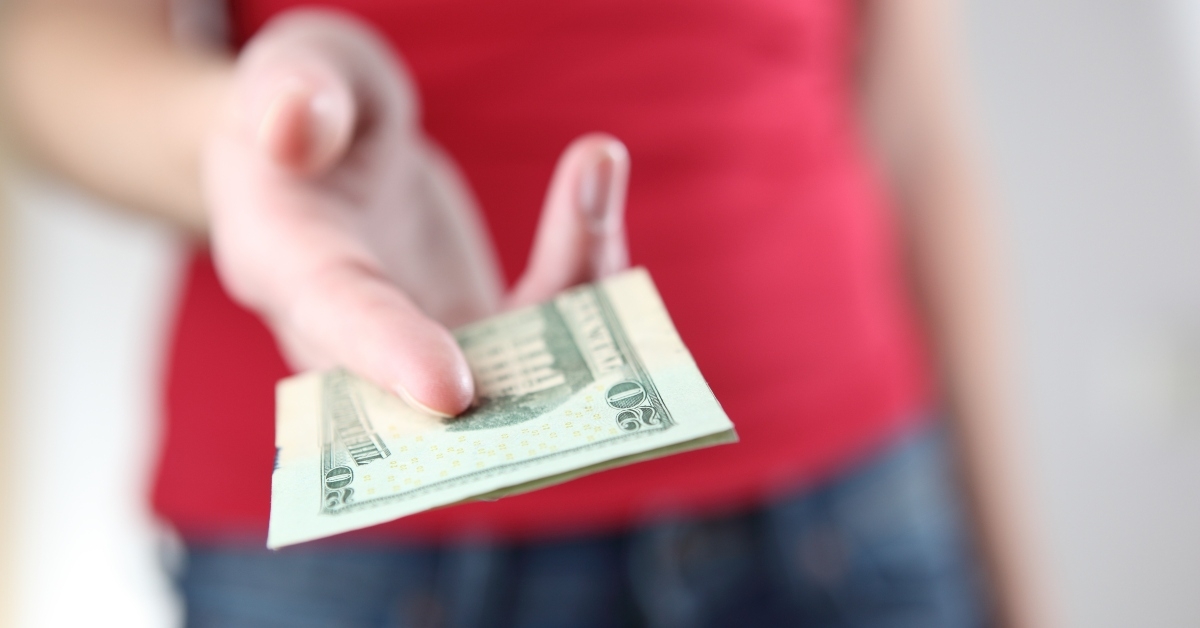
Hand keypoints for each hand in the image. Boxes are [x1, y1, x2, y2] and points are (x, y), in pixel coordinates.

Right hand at [202, 10, 628, 415]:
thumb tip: (294, 125)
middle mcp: (353, 335)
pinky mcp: (473, 338)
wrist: (319, 153)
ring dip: (574, 289)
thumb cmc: (299, 105)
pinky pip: (544, 323)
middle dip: (517, 381)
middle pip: (436, 375)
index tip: (448, 389)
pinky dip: (582, 266)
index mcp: (287, 263)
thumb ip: (295, 88)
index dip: (390, 353)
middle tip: (598, 358)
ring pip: (512, 362)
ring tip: (596, 179)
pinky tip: (597, 182)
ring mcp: (421, 347)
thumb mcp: (294, 71)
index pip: (336, 317)